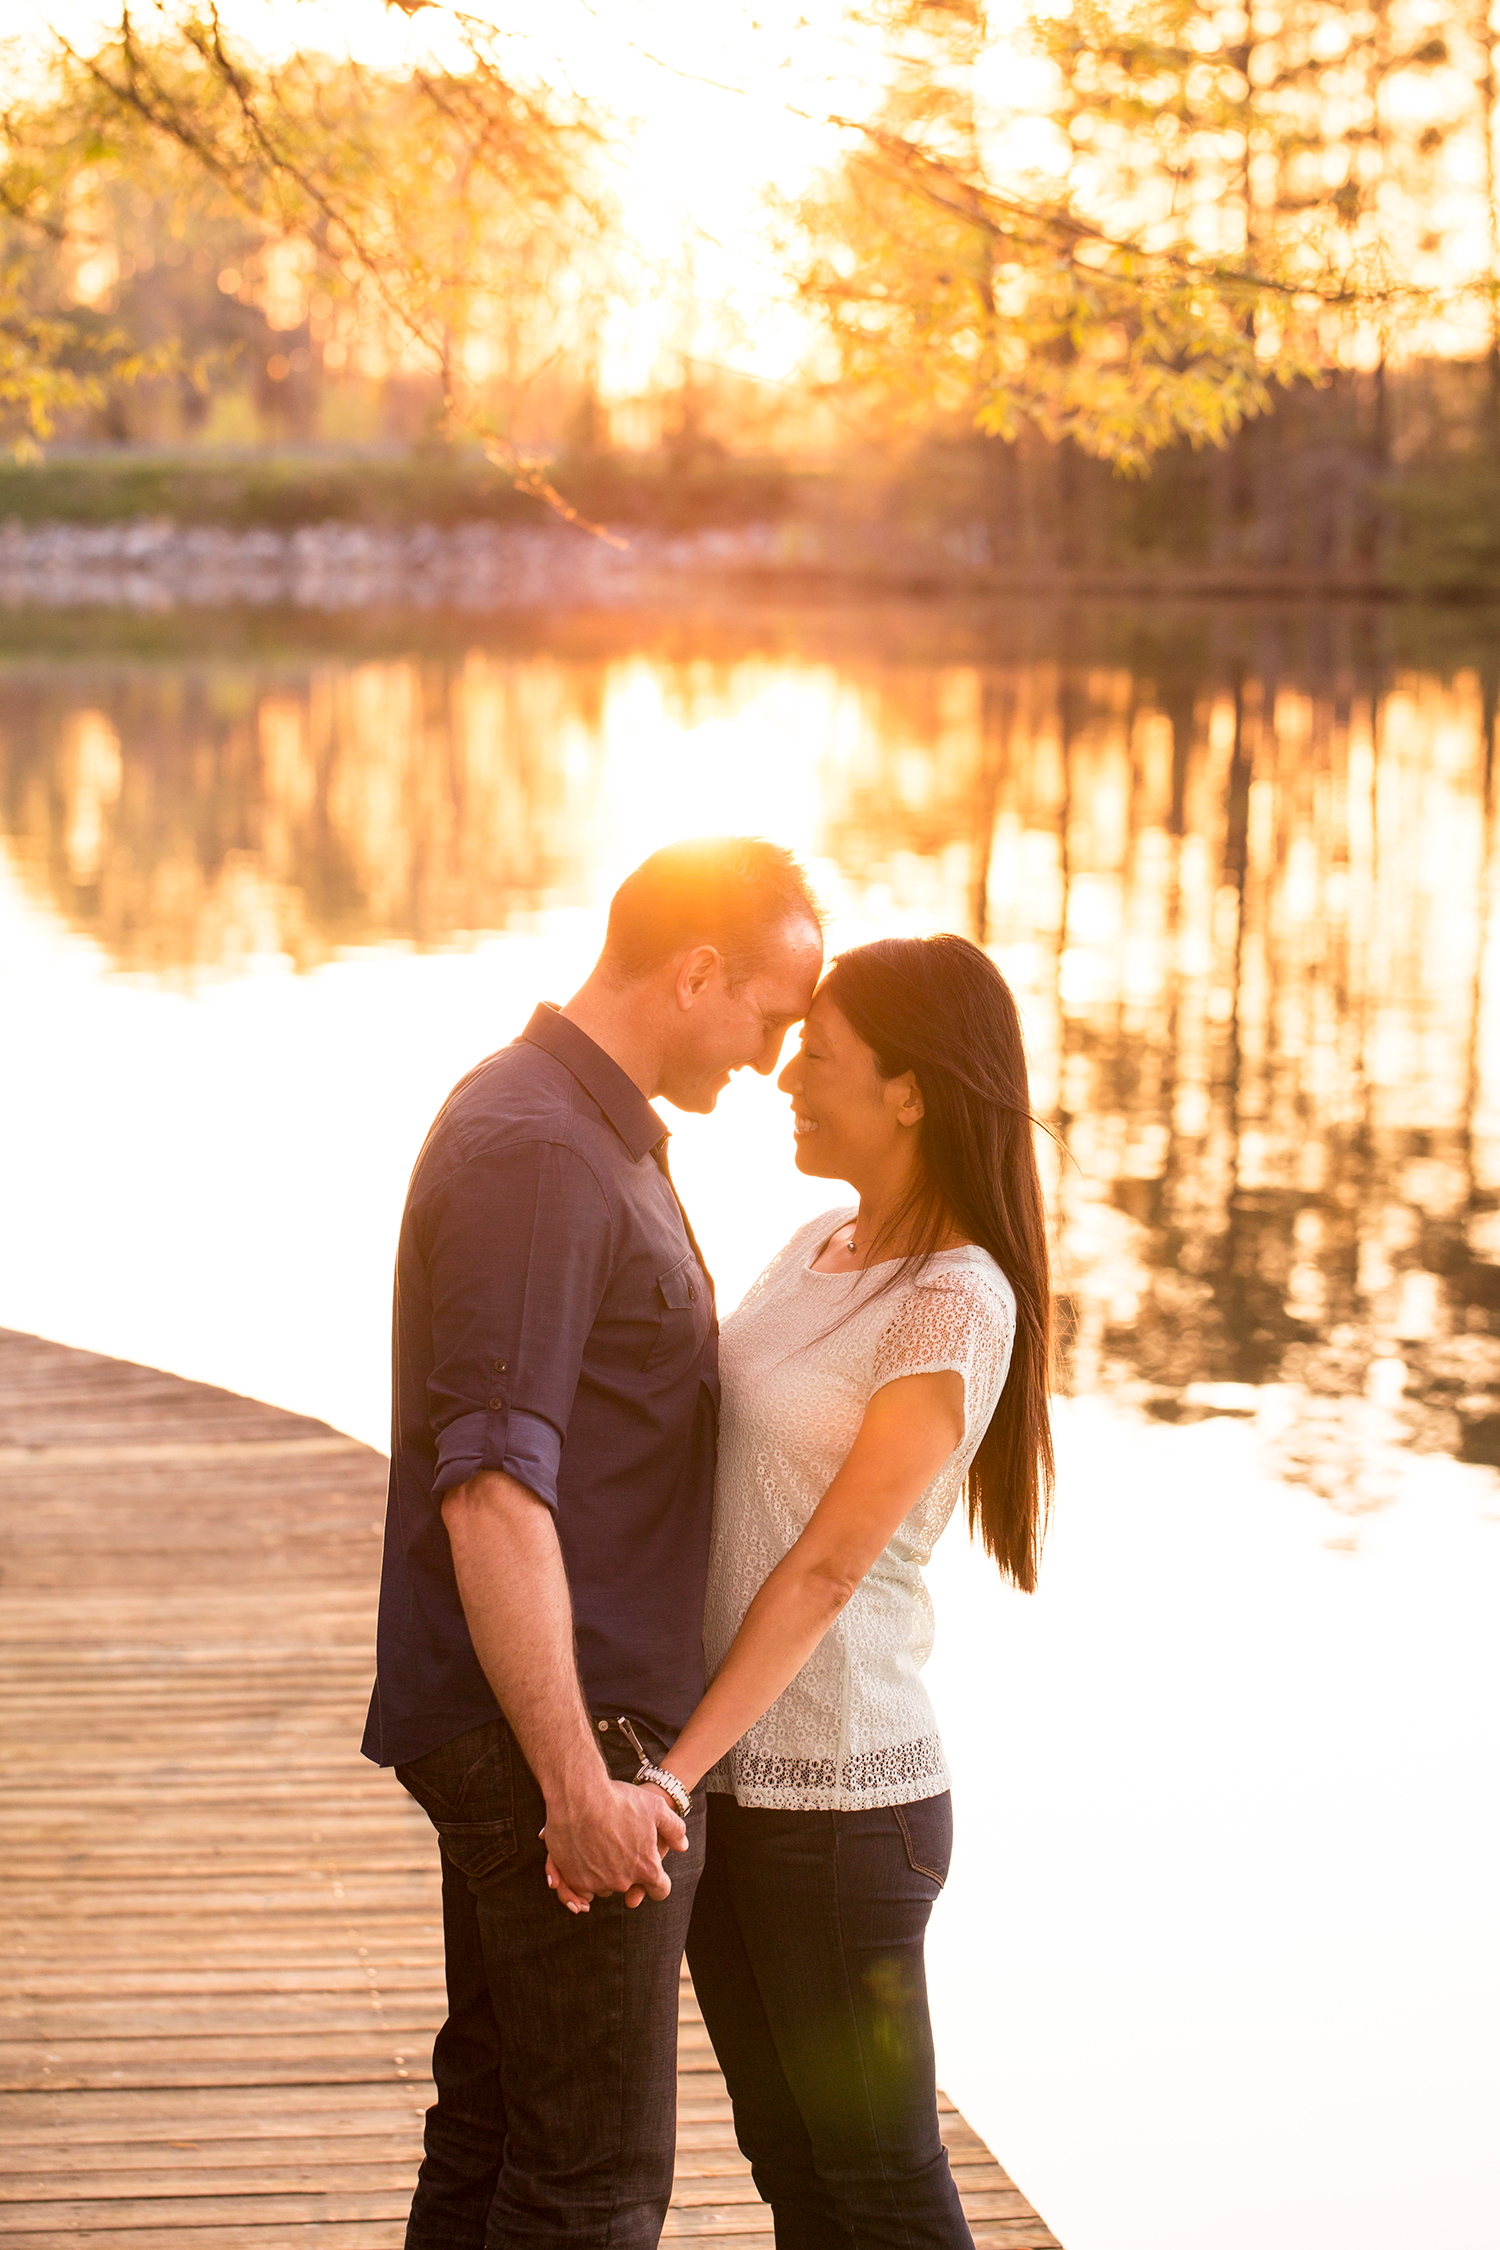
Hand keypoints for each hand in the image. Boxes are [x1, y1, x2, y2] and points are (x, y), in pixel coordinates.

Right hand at [542, 1779, 686, 1909]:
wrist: (579, 1796)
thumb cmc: (620, 1799)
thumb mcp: (656, 1807)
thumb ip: (674, 1829)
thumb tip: (682, 1846)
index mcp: (646, 1868)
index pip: (659, 1890)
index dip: (659, 1882)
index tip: (652, 1873)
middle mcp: (623, 1881)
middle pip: (629, 1884)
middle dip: (627, 1870)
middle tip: (619, 1844)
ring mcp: (597, 1883)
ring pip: (604, 1884)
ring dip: (604, 1871)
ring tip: (599, 1843)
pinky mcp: (575, 1880)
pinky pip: (582, 1885)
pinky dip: (584, 1874)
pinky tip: (584, 1852)